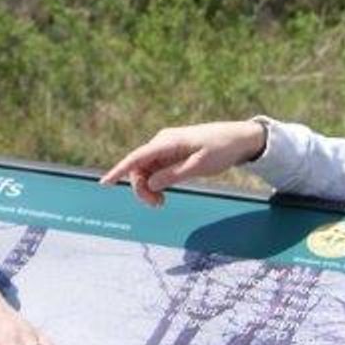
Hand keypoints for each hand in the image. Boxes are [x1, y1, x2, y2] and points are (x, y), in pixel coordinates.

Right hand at [99, 120, 266, 205]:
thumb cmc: (221, 149)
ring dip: (148, 188)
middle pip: (138, 168)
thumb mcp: (199, 165)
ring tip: (161, 203)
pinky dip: (156, 184)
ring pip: (145, 171)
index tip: (105, 183)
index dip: (119, 171)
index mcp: (168, 142)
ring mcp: (166, 148)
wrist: (239, 138)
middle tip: (158, 205)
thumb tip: (149, 184)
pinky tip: (164, 194)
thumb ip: (173, 175)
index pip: (137, 157)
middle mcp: (162, 143)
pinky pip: (155, 170)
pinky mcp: (171, 155)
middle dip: (141, 188)